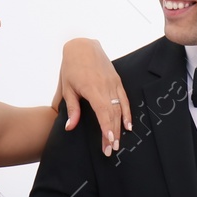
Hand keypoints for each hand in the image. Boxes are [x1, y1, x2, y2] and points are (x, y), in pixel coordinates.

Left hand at [53, 38, 131, 156]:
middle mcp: (106, 86)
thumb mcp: (68, 87)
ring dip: (119, 127)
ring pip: (119, 109)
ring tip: (117, 143)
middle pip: (112, 114)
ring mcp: (113, 84)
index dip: (107, 128)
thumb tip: (70, 127)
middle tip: (110, 150)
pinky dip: (127, 113)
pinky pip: (124, 100)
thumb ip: (72, 108)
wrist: (83, 47)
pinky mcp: (117, 81)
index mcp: (92, 88)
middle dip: (112, 133)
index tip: (108, 141)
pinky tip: (128, 126)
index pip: (103, 112)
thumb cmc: (72, 66)